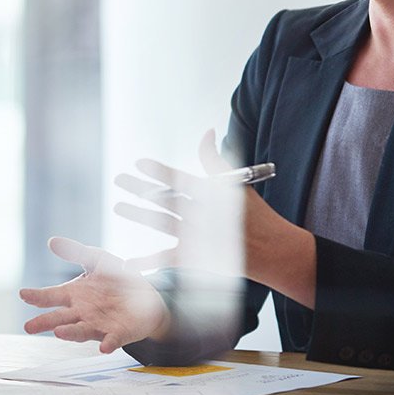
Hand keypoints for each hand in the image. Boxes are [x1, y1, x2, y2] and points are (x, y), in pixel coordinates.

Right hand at [19, 237, 170, 352]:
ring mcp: (99, 325)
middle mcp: (82, 313)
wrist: (147, 297)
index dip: (37, 296)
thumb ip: (76, 252)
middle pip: (59, 318)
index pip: (51, 296)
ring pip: (81, 331)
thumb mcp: (98, 260)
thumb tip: (51, 241)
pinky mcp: (118, 333)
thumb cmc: (117, 280)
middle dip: (44, 322)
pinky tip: (103, 347)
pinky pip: (112, 340)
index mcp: (74, 295)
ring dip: (70, 333)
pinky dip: (107, 344)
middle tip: (28, 326)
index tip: (23, 294)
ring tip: (58, 333)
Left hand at [112, 129, 246, 275]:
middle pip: (167, 200)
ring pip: (164, 223)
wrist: (275, 252)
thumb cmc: (256, 214)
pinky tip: (130, 263)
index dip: (160, 171)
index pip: (183, 180)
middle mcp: (205, 215)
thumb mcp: (237, 183)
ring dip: (139, 215)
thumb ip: (215, 158)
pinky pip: (169, 259)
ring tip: (118, 206)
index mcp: (215, 196)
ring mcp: (200, 237)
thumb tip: (207, 132)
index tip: (139, 162)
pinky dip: (149, 262)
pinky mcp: (198, 258)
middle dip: (141, 189)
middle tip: (119, 179)